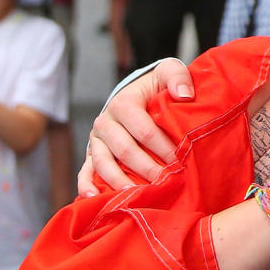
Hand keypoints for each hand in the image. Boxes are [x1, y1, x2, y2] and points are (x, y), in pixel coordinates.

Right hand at [77, 57, 194, 194]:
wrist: (136, 93)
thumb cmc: (155, 86)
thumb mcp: (168, 72)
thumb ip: (177, 77)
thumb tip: (184, 96)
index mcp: (124, 102)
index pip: (144, 130)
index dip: (162, 147)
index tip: (179, 161)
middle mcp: (105, 121)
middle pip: (124, 150)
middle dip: (146, 168)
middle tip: (165, 182)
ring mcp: (96, 139)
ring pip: (103, 163)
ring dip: (119, 181)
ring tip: (136, 196)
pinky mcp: (90, 153)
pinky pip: (85, 171)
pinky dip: (86, 185)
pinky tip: (93, 198)